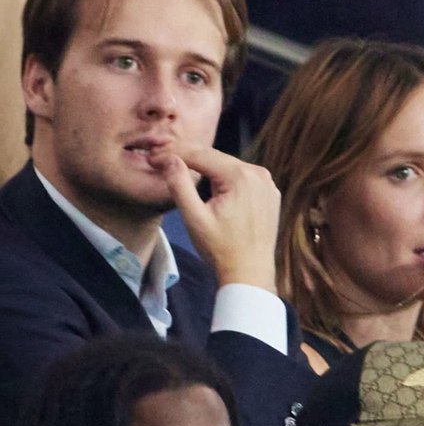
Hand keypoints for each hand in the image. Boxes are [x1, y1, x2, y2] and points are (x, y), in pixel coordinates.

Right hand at [152, 144, 279, 292]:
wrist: (250, 273)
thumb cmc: (220, 249)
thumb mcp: (193, 217)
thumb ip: (179, 184)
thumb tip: (168, 158)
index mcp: (240, 176)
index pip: (200, 155)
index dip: (173, 153)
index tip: (152, 156)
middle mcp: (258, 174)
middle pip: (215, 158)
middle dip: (187, 156)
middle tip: (159, 157)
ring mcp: (267, 184)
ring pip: (228, 166)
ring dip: (205, 165)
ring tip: (177, 164)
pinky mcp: (269, 194)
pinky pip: (242, 178)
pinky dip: (223, 177)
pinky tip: (207, 180)